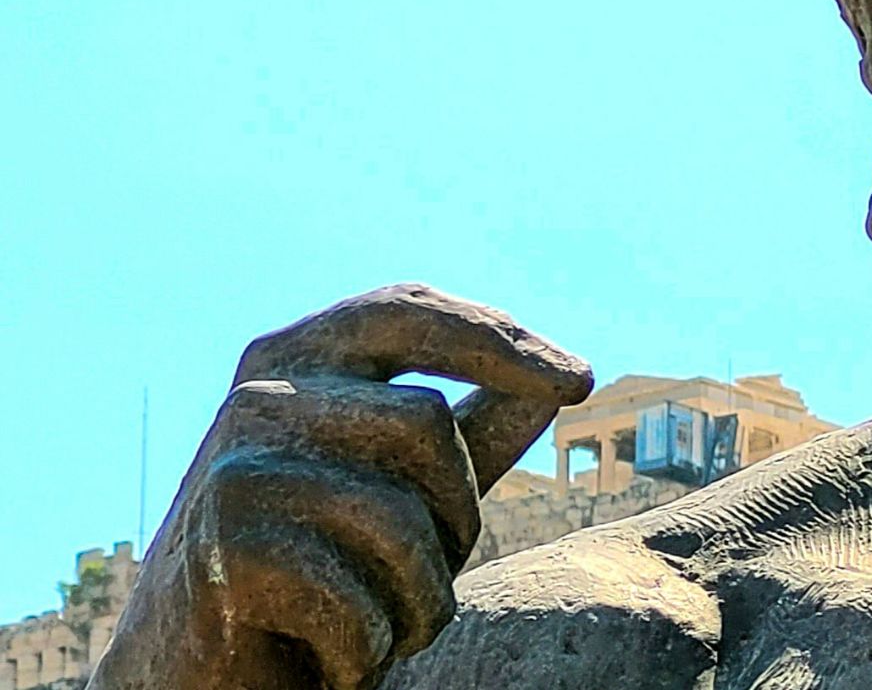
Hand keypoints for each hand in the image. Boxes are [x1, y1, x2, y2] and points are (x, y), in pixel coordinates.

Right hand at [88, 284, 593, 689]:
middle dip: (458, 510)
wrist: (202, 666)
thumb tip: (563, 376)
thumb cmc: (325, 560)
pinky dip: (372, 644)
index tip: (579, 379)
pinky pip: (358, 597)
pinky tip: (336, 653)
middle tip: (434, 567)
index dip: (498, 336)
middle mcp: (259, 395)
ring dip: (420, 596)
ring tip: (383, 617)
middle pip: (423, 424)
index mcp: (297, 355)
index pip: (407, 307)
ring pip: (400, 521)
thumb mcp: (408, 484)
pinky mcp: (226, 550)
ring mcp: (235, 469)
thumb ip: (478, 430)